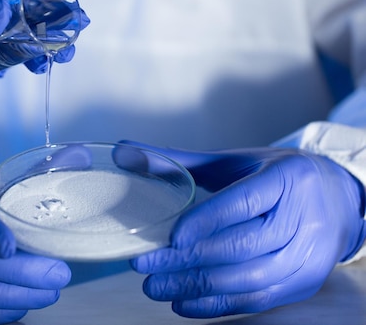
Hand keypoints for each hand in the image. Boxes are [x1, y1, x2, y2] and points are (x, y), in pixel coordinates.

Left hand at [120, 141, 365, 317]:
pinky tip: (183, 304)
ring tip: (155, 287)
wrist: (335, 197)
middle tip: (145, 266)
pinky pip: (259, 301)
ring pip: (249, 279)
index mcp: (287, 178)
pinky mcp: (305, 282)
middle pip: (242, 246)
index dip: (205, 222)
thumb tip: (121, 151)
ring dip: (197, 287)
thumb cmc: (272, 175)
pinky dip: (218, 305)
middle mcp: (305, 218)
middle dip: (188, 260)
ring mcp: (310, 255)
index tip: (169, 238)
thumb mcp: (232, 162)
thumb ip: (176, 160)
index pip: (243, 203)